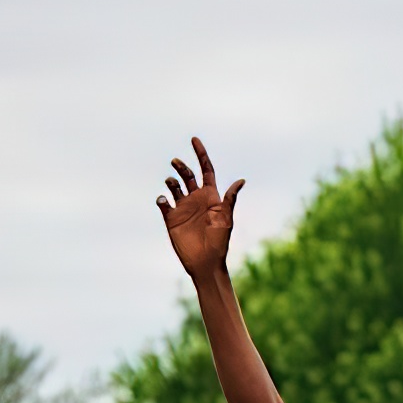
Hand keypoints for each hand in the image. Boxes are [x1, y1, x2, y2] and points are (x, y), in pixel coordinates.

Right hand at [157, 137, 243, 280]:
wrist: (206, 263)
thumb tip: (241, 180)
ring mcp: (183, 208)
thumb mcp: (226, 219)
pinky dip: (161, 198)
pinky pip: (163, 203)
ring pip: (174, 186)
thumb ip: (230, 199)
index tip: (194, 139)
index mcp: (210, 197)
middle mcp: (196, 200)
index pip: (205, 170)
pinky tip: (164, 201)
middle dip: (181, 166)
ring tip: (171, 183)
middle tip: (176, 162)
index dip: (201, 154)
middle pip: (187, 175)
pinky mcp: (171, 219)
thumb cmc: (220, 243)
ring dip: (171, 181)